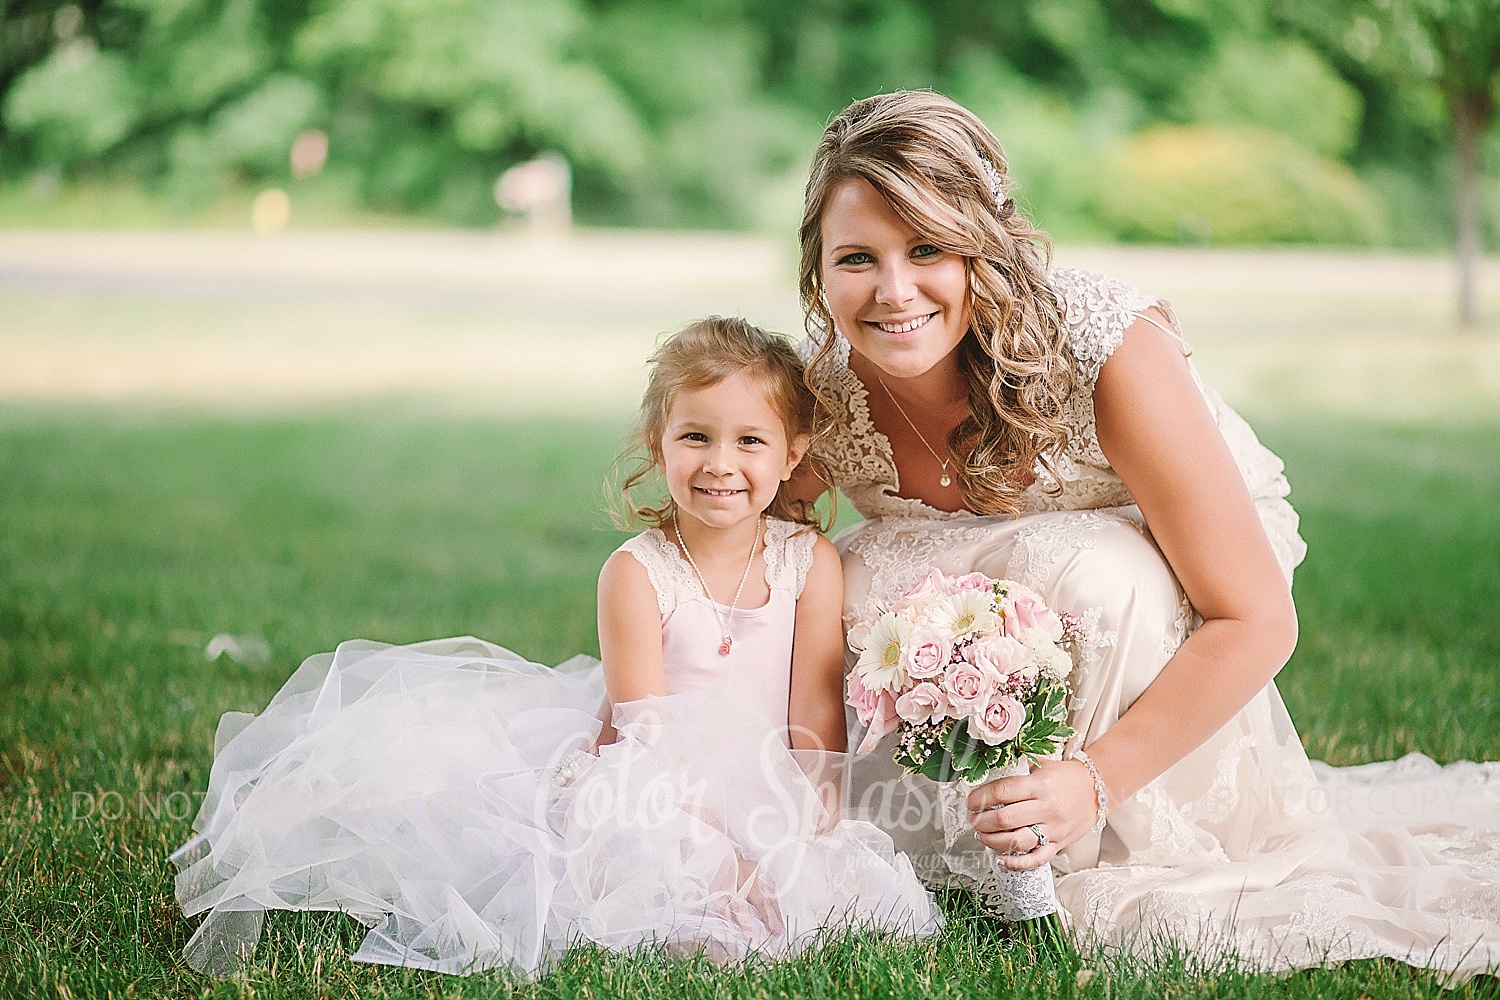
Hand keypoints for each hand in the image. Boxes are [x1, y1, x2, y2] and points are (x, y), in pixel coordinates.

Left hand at [966, 758, 1099, 870]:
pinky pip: (1036, 859)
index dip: (980, 797)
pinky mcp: (1059, 843)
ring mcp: (1053, 828)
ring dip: (993, 841)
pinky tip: (1001, 859)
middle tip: (973, 819)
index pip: (1002, 792)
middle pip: (1005, 819)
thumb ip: (1016, 770)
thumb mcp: (1040, 765)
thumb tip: (986, 775)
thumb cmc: (1065, 776)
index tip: (970, 801)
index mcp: (1039, 785)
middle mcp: (1046, 808)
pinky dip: (1016, 863)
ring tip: (982, 835)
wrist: (1096, 789)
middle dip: (982, 821)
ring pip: (1017, 841)